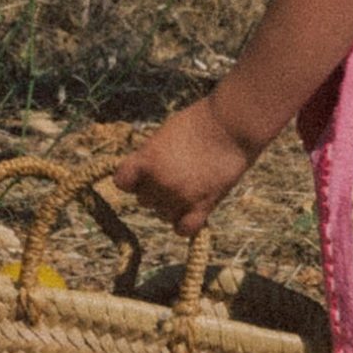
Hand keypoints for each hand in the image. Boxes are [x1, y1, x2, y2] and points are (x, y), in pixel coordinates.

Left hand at [112, 96, 257, 236]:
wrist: (231, 126)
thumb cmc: (197, 123)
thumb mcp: (163, 135)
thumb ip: (149, 158)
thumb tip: (144, 176)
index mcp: (146, 161)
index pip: (121, 182)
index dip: (131, 178)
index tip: (142, 172)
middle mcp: (159, 182)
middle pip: (143, 200)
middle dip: (154, 189)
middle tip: (175, 174)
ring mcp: (180, 197)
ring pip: (162, 215)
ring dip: (170, 206)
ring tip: (187, 187)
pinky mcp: (203, 207)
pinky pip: (184, 229)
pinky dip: (184, 224)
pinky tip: (192, 211)